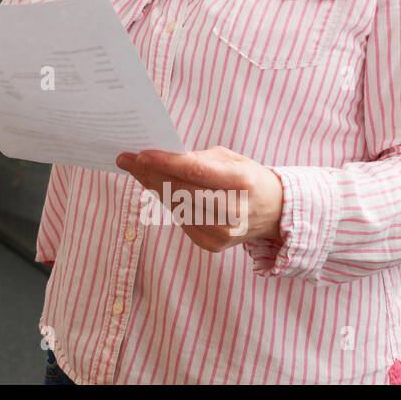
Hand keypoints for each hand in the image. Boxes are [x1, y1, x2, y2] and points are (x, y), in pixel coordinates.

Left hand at [115, 146, 283, 252]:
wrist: (273, 211)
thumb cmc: (246, 177)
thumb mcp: (231, 159)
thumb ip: (198, 159)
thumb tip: (160, 158)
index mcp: (241, 182)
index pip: (196, 172)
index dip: (166, 163)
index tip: (140, 154)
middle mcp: (233, 212)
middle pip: (181, 191)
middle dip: (150, 173)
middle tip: (126, 159)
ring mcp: (223, 233)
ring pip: (176, 207)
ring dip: (153, 187)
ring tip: (136, 170)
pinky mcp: (213, 245)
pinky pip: (181, 220)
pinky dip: (167, 203)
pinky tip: (156, 188)